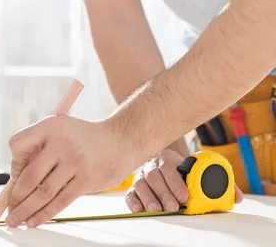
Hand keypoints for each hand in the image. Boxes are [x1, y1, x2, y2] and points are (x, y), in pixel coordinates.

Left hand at [0, 115, 131, 227]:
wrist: (119, 140)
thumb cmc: (84, 138)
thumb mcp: (61, 130)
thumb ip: (40, 147)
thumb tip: (16, 180)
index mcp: (50, 125)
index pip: (18, 144)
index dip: (14, 163)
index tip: (16, 177)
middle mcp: (61, 141)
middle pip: (29, 176)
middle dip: (16, 198)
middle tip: (9, 212)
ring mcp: (74, 161)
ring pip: (43, 193)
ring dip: (26, 211)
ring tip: (17, 220)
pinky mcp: (86, 179)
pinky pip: (60, 201)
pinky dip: (44, 214)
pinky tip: (35, 220)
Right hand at [125, 149, 243, 212]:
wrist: (167, 159)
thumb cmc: (185, 169)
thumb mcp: (200, 170)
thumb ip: (220, 182)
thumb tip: (238, 197)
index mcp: (169, 158)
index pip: (169, 167)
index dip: (176, 181)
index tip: (185, 197)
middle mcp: (153, 164)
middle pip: (154, 176)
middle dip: (164, 193)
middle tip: (173, 207)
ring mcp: (142, 175)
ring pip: (140, 184)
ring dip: (149, 198)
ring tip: (158, 210)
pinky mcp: (134, 187)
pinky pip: (130, 193)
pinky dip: (133, 201)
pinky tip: (139, 210)